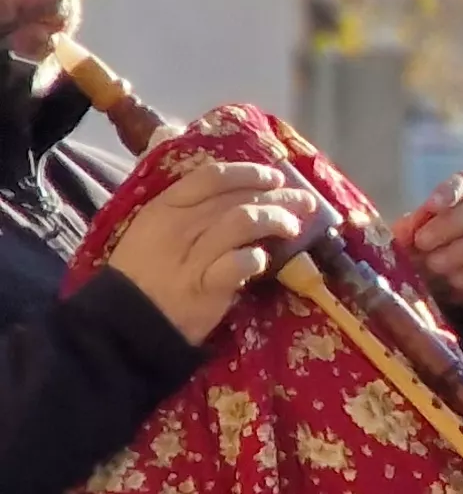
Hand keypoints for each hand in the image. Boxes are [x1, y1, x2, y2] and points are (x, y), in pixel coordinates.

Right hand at [97, 161, 321, 342]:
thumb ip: (191, 212)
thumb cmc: (146, 273)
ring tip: (292, 227)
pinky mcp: (206, 286)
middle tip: (302, 201)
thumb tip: (240, 195)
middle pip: (236, 198)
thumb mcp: (156, 231)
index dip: (249, 172)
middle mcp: (179, 225)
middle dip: (278, 195)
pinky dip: (257, 257)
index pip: (212, 176)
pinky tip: (264, 259)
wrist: (128, 321)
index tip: (275, 176)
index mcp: (165, 207)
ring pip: (242, 221)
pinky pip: (239, 263)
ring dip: (276, 219)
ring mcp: (192, 256)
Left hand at [398, 171, 462, 315]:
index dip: (451, 190)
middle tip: (422, 243)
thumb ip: (410, 233)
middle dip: (447, 226)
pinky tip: (455, 280)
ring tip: (434, 265)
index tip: (432, 205)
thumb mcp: (420, 242)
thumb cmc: (441, 255)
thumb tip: (402, 232)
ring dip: (459, 253)